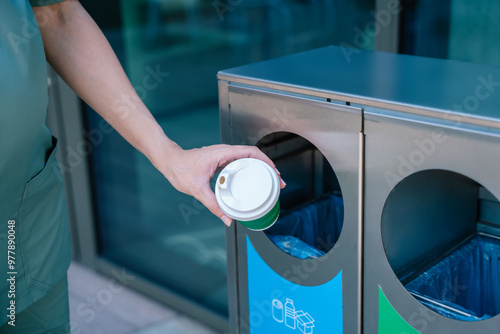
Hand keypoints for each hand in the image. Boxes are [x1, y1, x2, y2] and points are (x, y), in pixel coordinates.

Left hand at [158, 144, 285, 225]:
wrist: (169, 160)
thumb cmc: (180, 169)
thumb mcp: (197, 189)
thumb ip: (213, 205)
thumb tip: (227, 219)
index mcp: (222, 154)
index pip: (251, 153)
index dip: (266, 161)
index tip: (275, 173)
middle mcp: (225, 151)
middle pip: (254, 155)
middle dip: (268, 167)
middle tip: (278, 182)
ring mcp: (223, 154)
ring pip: (248, 158)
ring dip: (260, 167)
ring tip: (269, 181)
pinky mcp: (221, 159)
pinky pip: (240, 162)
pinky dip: (250, 169)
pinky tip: (252, 180)